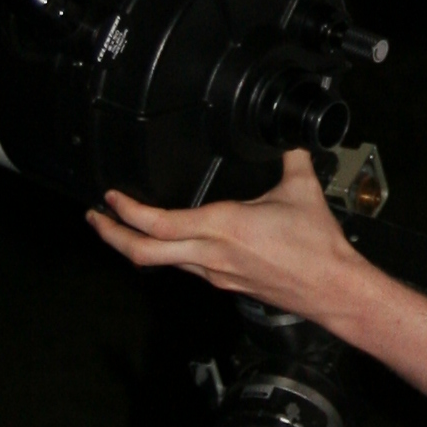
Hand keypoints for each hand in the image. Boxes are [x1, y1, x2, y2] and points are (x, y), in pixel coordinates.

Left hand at [88, 146, 368, 322]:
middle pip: (143, 253)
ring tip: (124, 230)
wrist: (332, 288)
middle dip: (111, 236)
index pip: (158, 223)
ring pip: (162, 263)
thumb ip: (290, 156)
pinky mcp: (227, 284)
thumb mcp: (301, 188)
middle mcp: (211, 254)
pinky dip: (167, 254)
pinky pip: (186, 267)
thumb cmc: (317, 247)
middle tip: (95, 219)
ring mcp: (216, 274)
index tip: (111, 197)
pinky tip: (170, 244)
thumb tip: (289, 138)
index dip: (127, 211)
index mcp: (221, 227)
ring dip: (137, 246)